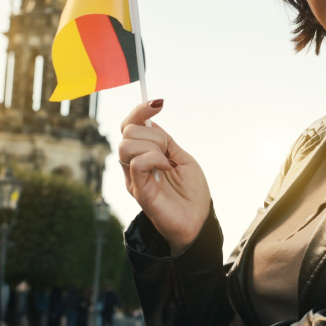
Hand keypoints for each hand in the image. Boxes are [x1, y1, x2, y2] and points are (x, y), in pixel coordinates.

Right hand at [119, 99, 210, 252]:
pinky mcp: (138, 190)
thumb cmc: (192, 193)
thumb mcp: (182, 158)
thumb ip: (165, 141)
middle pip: (127, 131)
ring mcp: (134, 177)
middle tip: (169, 150)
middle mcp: (134, 165)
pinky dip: (154, 159)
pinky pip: (136, 163)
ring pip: (126, 144)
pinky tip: (167, 169)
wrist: (199, 221)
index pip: (130, 125)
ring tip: (167, 162)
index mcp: (144, 155)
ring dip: (153, 146)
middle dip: (152, 133)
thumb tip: (150, 120)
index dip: (140, 111)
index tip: (159, 104)